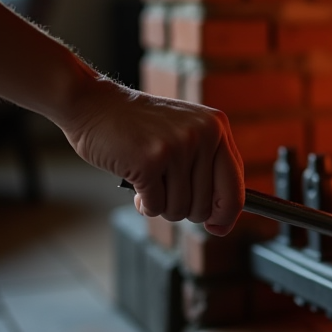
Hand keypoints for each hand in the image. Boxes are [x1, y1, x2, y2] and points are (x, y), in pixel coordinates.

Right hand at [57, 78, 244, 235]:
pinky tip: (136, 185)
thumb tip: (222, 220)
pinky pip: (156, 207)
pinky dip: (144, 205)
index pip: (236, 185)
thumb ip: (207, 166)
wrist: (94, 105)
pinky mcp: (150, 160)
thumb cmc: (138, 126)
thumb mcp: (186, 133)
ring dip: (161, 206)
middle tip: (165, 193)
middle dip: (184, 210)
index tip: (217, 227)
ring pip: (180, 209)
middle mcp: (204, 134)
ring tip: (149, 183)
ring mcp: (178, 146)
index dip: (227, 214)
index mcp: (217, 127)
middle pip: (206, 206)